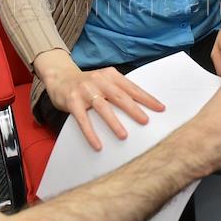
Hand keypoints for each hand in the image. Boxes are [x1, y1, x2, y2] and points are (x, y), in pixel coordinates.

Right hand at [35, 49, 164, 150]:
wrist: (60, 77)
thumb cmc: (87, 83)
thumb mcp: (105, 81)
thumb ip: (119, 90)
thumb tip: (141, 107)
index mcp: (111, 75)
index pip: (132, 87)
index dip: (146, 98)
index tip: (160, 108)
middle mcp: (99, 80)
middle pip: (119, 96)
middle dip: (134, 109)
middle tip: (145, 121)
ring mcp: (85, 90)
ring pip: (102, 107)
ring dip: (113, 122)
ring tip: (123, 135)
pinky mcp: (72, 101)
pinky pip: (82, 119)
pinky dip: (90, 133)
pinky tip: (97, 145)